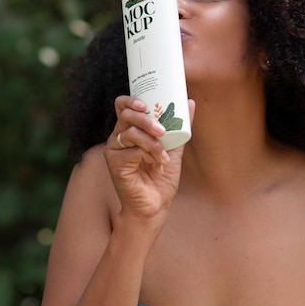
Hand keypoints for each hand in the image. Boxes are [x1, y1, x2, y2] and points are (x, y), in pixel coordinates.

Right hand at [104, 96, 194, 223]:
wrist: (156, 205)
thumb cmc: (162, 178)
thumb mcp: (174, 147)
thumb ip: (179, 126)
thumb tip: (189, 102)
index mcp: (130, 130)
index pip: (123, 106)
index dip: (131, 100)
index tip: (145, 103)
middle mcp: (119, 137)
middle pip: (126, 115)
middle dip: (146, 119)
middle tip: (162, 130)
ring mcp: (114, 149)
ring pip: (130, 131)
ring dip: (151, 141)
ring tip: (164, 153)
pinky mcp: (114, 162)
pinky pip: (132, 149)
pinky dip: (149, 154)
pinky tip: (157, 164)